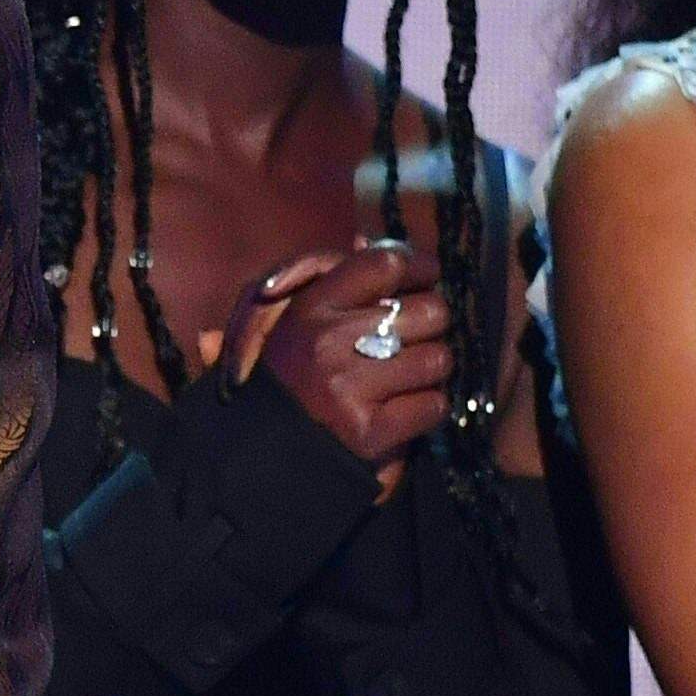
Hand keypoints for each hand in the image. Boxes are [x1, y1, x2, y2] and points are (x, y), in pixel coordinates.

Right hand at [231, 241, 451, 472]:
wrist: (257, 455)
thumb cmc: (284, 380)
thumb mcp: (292, 321)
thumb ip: (331, 281)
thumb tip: (365, 240)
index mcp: (312, 307)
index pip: (386, 264)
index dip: (420, 268)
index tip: (426, 278)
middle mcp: (332, 342)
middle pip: (430, 312)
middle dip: (430, 327)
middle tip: (412, 340)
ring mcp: (352, 387)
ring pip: (438, 360)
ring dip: (429, 371)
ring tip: (404, 379)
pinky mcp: (371, 430)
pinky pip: (433, 405)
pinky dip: (425, 409)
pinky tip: (402, 411)